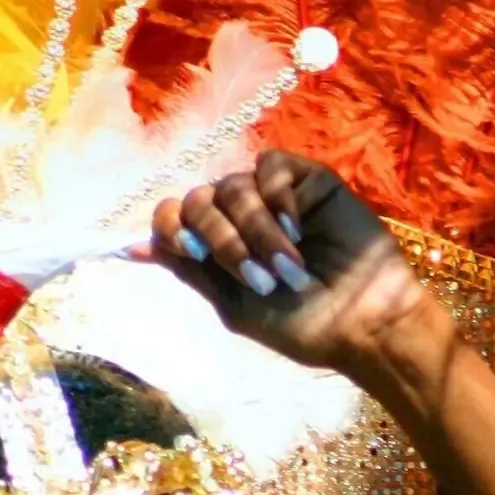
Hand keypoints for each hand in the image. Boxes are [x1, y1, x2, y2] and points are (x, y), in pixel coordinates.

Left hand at [148, 151, 449, 387]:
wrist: (364, 324)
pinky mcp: (308, 181)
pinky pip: (272, 167)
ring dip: (256, 231)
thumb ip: (189, 272)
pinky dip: (278, 199)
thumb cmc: (303, 326)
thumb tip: (131, 248)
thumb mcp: (234, 307)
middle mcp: (239, 219)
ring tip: (289, 268)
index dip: (170, 226)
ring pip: (233, 186)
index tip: (190, 250)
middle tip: (259, 279)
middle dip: (221, 239)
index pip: (171, 217)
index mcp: (216, 250)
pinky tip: (299, 230)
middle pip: (197, 199)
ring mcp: (273, 198)